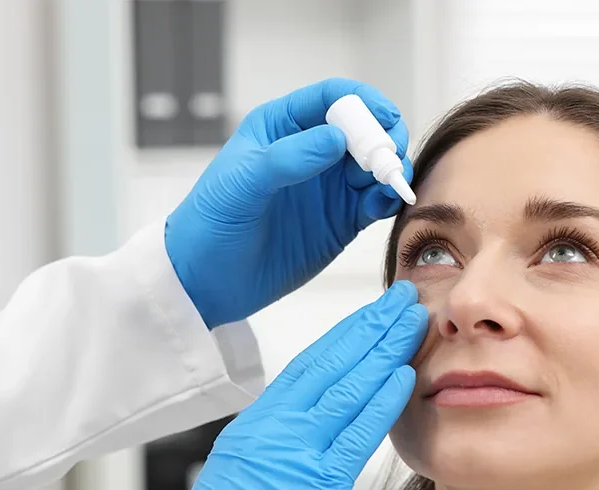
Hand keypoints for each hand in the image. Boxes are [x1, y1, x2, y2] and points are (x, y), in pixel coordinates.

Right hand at [140, 281, 426, 489]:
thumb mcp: (243, 483)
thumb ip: (276, 451)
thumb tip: (309, 437)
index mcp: (255, 426)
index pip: (307, 367)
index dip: (346, 336)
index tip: (373, 315)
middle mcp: (270, 428)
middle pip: (329, 363)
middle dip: (370, 326)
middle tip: (402, 297)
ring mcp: (291, 453)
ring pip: (345, 388)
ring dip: (384, 349)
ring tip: (414, 319)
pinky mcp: (312, 488)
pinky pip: (353, 436)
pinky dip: (380, 402)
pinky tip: (404, 374)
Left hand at [165, 78, 411, 329]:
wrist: (208, 281)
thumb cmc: (212, 223)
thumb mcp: (242, 183)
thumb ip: (289, 158)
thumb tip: (337, 138)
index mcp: (282, 127)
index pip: (332, 99)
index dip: (363, 102)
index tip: (385, 117)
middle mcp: (311, 152)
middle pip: (363, 130)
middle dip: (383, 138)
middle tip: (389, 158)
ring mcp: (329, 188)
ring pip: (374, 167)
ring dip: (389, 170)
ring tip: (389, 184)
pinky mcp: (341, 222)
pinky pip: (375, 202)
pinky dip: (387, 200)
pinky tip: (385, 205)